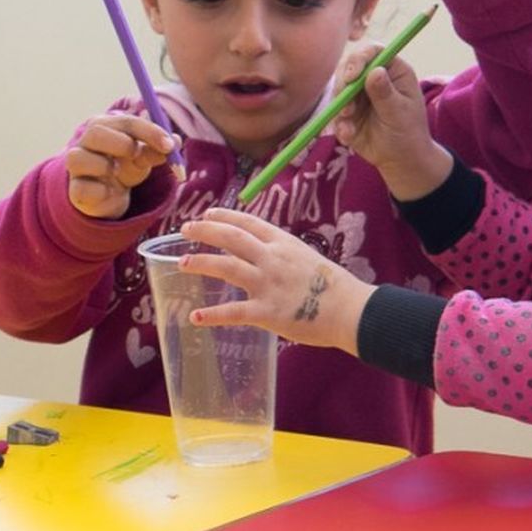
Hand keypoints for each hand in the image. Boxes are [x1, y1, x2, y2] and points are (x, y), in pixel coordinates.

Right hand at [64, 113, 176, 218]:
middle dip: (122, 143)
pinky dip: (102, 191)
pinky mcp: (75, 189)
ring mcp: (76, 165)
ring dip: (106, 166)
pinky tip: (110, 191)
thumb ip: (157, 149)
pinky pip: (83, 188)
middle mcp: (85, 142)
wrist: (109, 197)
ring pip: (80, 158)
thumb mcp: (143, 158)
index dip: (149, 131)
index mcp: (105, 126)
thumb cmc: (125, 168)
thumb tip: (175, 141)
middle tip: (137, 155)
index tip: (169, 145)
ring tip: (117, 173)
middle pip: (95, 132)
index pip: (125, 121)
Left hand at [179, 209, 375, 353]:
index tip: (207, 213)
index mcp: (284, 244)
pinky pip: (234, 312)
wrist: (349, 309)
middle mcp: (272, 259)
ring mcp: (268, 284)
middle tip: (185, 228)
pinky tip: (196, 317)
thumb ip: (285, 257)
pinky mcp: (267, 311)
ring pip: (228, 267)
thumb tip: (266, 257)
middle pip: (233, 238)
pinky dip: (213, 315)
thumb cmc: (334, 287)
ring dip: (202, 263)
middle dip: (206, 231)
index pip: (249, 223)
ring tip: (182, 263)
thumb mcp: (308, 259)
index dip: (225, 217)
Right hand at [332, 47, 451, 199]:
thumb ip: (385, 94)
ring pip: (338, 89)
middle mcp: (374, 78)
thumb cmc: (409, 133)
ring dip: (340, 106)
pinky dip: (340, 124)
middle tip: (348, 107)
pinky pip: (335, 112)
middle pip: (349, 67)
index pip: (373, 52)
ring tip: (349, 125)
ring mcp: (359, 94)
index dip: (359, 59)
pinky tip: (349, 136)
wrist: (401, 160)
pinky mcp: (348, 111)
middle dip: (343, 86)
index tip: (351, 76)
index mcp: (393, 71)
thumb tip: (375, 71)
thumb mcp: (400, 113)